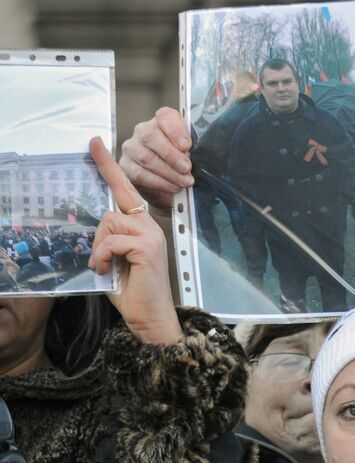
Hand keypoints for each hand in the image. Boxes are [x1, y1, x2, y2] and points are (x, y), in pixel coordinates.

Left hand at [88, 137, 182, 345]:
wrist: (151, 318)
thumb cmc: (134, 293)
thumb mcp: (116, 260)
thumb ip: (109, 239)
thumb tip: (97, 229)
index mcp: (143, 228)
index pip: (124, 191)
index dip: (108, 166)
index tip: (95, 143)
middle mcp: (150, 227)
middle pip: (111, 211)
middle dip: (98, 239)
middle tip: (102, 263)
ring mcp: (151, 235)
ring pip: (109, 224)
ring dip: (100, 249)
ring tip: (108, 269)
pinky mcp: (147, 247)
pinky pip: (111, 241)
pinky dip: (103, 257)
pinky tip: (109, 271)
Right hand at [119, 108, 192, 210]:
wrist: (167, 189)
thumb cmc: (182, 167)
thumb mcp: (192, 155)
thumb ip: (193, 150)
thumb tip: (202, 153)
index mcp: (162, 122)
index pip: (165, 116)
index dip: (175, 130)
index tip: (187, 145)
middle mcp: (143, 131)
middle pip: (151, 136)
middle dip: (171, 155)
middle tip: (187, 168)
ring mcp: (132, 148)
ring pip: (146, 157)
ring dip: (169, 172)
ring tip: (185, 181)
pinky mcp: (126, 166)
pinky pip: (141, 174)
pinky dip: (160, 183)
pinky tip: (174, 187)